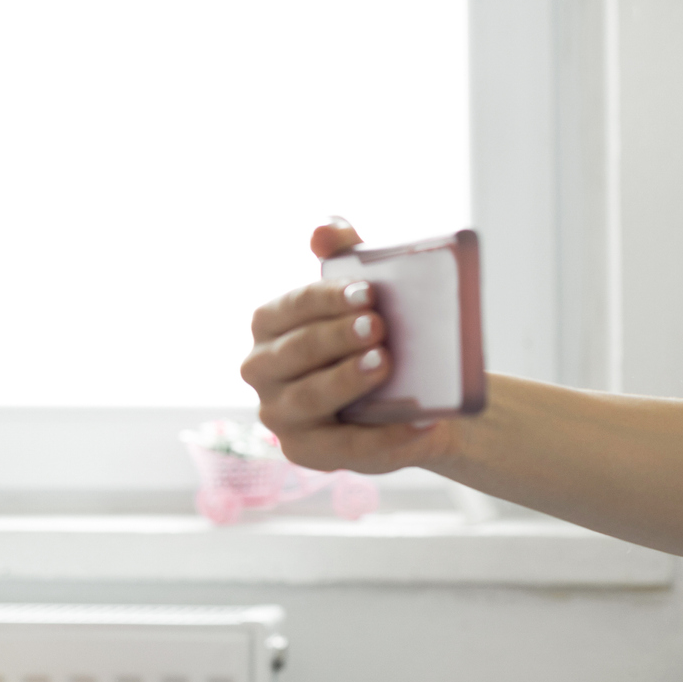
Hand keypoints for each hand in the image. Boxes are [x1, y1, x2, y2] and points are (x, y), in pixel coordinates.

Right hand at [239, 219, 459, 474]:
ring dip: (347, 381)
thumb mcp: (362, 298)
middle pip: (296, 352)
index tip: (368, 291)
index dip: (326, 299)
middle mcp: (263, 370)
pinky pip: (347, 446)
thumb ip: (344, 254)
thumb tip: (325, 229)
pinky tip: (419, 422)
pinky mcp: (308, 452)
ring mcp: (280, 415)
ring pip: (310, 398)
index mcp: (269, 326)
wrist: (417, 398)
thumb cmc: (378, 337)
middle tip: (378, 325)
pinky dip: (385, 436)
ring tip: (386, 363)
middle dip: (336, 337)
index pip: (288, 308)